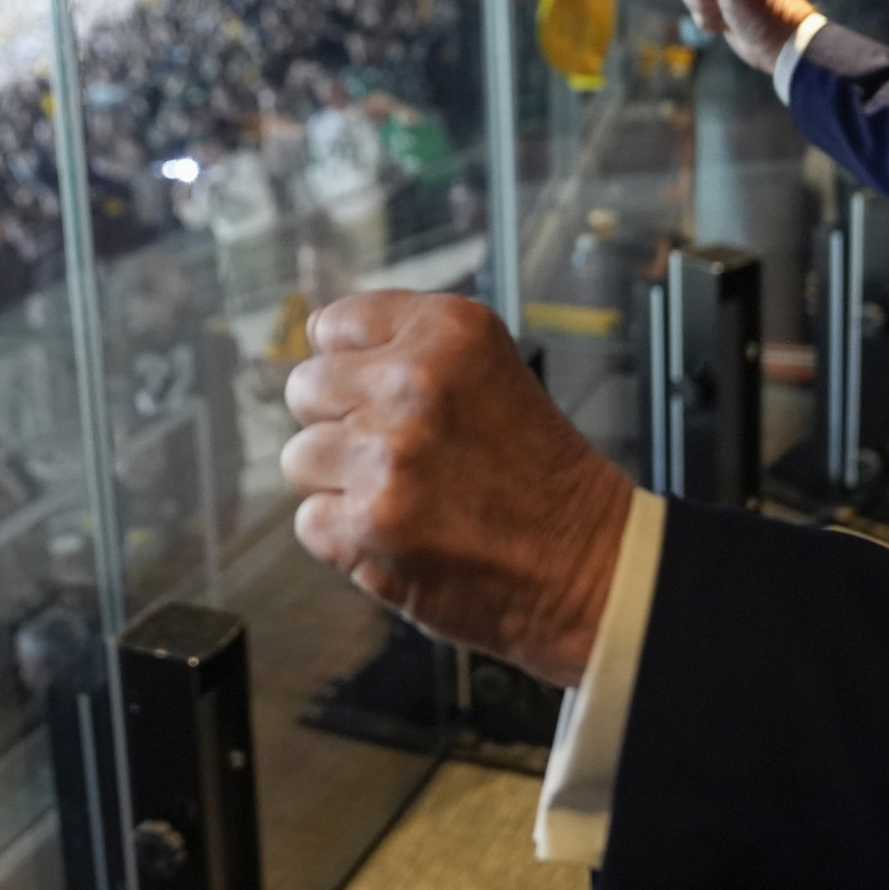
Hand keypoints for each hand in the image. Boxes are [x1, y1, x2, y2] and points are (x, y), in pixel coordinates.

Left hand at [280, 292, 633, 687]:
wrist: (587, 565)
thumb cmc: (541, 476)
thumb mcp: (489, 369)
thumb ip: (407, 346)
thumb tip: (315, 334)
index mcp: (450, 330)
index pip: (335, 324)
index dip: (352, 366)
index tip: (377, 390)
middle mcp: (414, 382)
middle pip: (307, 388)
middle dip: (338, 422)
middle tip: (394, 452)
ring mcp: (386, 455)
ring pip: (301, 457)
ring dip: (339, 482)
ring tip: (402, 495)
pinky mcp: (368, 525)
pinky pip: (310, 520)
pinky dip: (346, 537)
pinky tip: (401, 533)